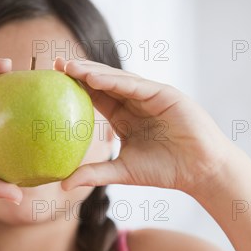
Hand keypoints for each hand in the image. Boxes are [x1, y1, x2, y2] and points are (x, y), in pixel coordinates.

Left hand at [54, 57, 232, 195]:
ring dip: (93, 72)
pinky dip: (115, 81)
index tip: (51, 84)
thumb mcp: (121, 171)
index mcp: (124, 117)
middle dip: (78, 72)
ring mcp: (149, 96)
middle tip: (54, 64)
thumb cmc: (164, 170)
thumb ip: (93, 174)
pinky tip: (94, 78)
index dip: (74, 89)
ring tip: (69, 67)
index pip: (95, 98)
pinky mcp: (164, 94)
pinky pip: (135, 86)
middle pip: (102, 83)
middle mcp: (134, 102)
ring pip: (117, 79)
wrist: (199, 171)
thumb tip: (62, 186)